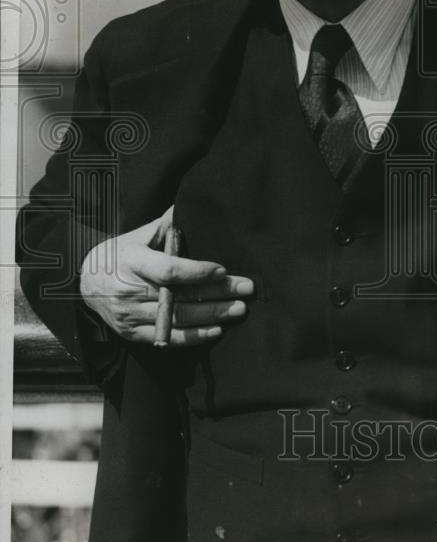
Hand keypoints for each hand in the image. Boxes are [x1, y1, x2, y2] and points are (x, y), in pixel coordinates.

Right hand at [80, 206, 253, 346]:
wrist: (86, 282)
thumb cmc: (120, 254)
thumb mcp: (138, 235)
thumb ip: (166, 224)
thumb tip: (191, 203)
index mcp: (132, 262)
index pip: (168, 270)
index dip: (197, 272)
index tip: (222, 270)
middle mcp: (129, 291)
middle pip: (179, 296)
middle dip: (217, 293)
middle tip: (246, 290)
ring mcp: (130, 315)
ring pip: (177, 319)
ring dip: (212, 315)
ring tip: (239, 309)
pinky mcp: (133, 334)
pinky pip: (167, 338)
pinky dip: (194, 336)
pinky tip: (217, 330)